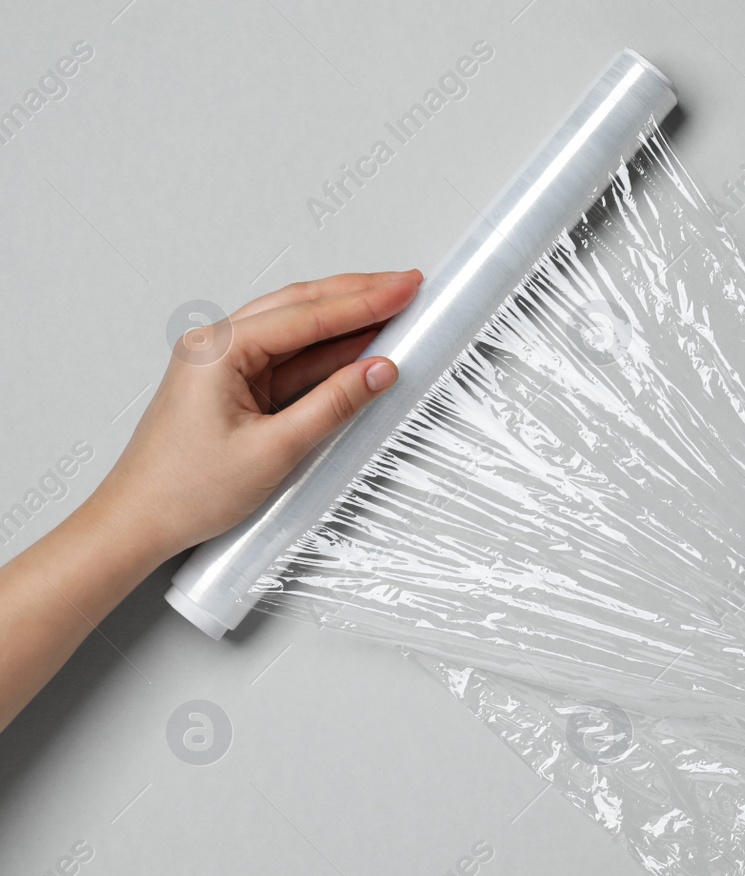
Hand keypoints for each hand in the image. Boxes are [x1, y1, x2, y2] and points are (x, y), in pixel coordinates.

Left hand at [0, 270, 421, 731]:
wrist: (139, 522)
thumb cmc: (185, 490)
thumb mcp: (275, 450)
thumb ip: (333, 405)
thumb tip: (377, 372)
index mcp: (219, 350)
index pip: (306, 315)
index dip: (363, 301)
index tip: (405, 288)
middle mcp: (218, 346)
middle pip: (300, 306)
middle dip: (357, 295)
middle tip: (407, 286)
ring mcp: (225, 365)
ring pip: (296, 329)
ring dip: (345, 319)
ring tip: (392, 309)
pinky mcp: (235, 386)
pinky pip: (289, 358)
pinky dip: (327, 351)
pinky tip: (358, 347)